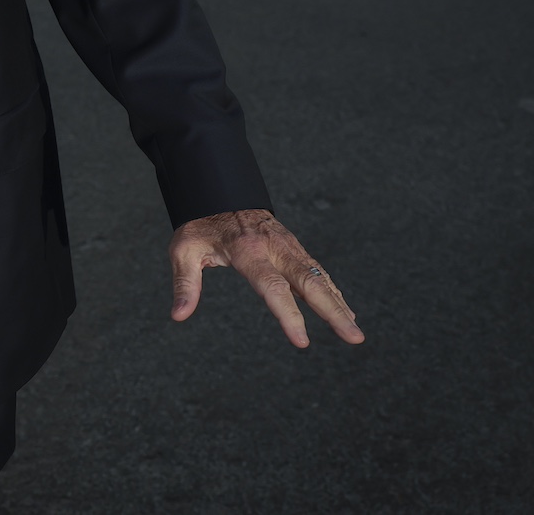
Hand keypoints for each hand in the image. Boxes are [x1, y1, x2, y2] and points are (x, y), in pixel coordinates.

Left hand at [169, 208, 362, 347]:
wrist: (219, 191)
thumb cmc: (200, 226)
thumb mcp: (184, 250)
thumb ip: (185, 283)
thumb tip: (178, 316)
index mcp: (247, 251)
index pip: (272, 287)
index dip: (288, 315)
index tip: (302, 342)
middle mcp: (274, 248)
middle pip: (310, 282)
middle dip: (334, 312)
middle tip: (355, 338)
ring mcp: (288, 246)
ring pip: (319, 276)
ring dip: (339, 303)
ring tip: (355, 331)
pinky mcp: (293, 246)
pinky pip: (316, 269)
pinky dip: (332, 290)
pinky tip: (343, 309)